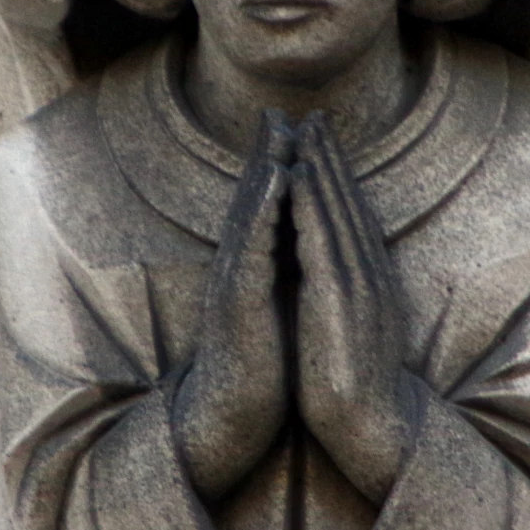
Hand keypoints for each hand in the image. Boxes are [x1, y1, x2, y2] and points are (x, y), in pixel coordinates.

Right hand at [172, 109, 294, 499]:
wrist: (232, 418)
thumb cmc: (258, 369)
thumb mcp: (274, 312)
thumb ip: (280, 279)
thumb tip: (298, 254)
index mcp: (252, 272)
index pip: (265, 209)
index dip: (276, 166)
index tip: (295, 128)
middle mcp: (238, 269)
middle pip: (252, 199)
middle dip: (267, 153)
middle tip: (280, 111)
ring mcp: (235, 283)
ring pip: (250, 216)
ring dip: (264, 170)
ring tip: (279, 131)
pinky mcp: (239, 302)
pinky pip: (254, 245)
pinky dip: (266, 209)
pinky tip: (277, 181)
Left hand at [290, 114, 417, 503]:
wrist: (376, 429)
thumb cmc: (357, 385)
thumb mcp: (353, 327)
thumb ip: (347, 296)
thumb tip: (335, 276)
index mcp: (371, 282)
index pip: (353, 217)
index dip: (338, 176)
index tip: (322, 140)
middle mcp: (369, 276)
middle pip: (347, 205)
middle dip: (329, 159)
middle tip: (313, 117)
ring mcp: (357, 288)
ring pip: (336, 215)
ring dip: (319, 171)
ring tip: (303, 135)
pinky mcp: (338, 304)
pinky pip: (321, 243)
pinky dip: (308, 209)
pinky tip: (294, 184)